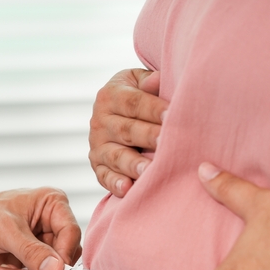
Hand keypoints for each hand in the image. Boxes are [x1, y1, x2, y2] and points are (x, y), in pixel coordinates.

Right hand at [88, 69, 167, 197]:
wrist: (116, 111)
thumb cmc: (138, 95)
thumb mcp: (138, 81)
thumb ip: (148, 81)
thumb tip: (156, 80)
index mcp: (110, 95)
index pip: (133, 102)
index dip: (153, 109)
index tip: (172, 115)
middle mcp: (99, 121)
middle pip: (126, 130)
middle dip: (148, 137)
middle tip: (166, 143)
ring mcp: (97, 145)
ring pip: (116, 156)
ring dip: (132, 164)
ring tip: (148, 171)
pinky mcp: (97, 165)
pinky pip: (104, 176)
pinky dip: (115, 183)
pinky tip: (128, 189)